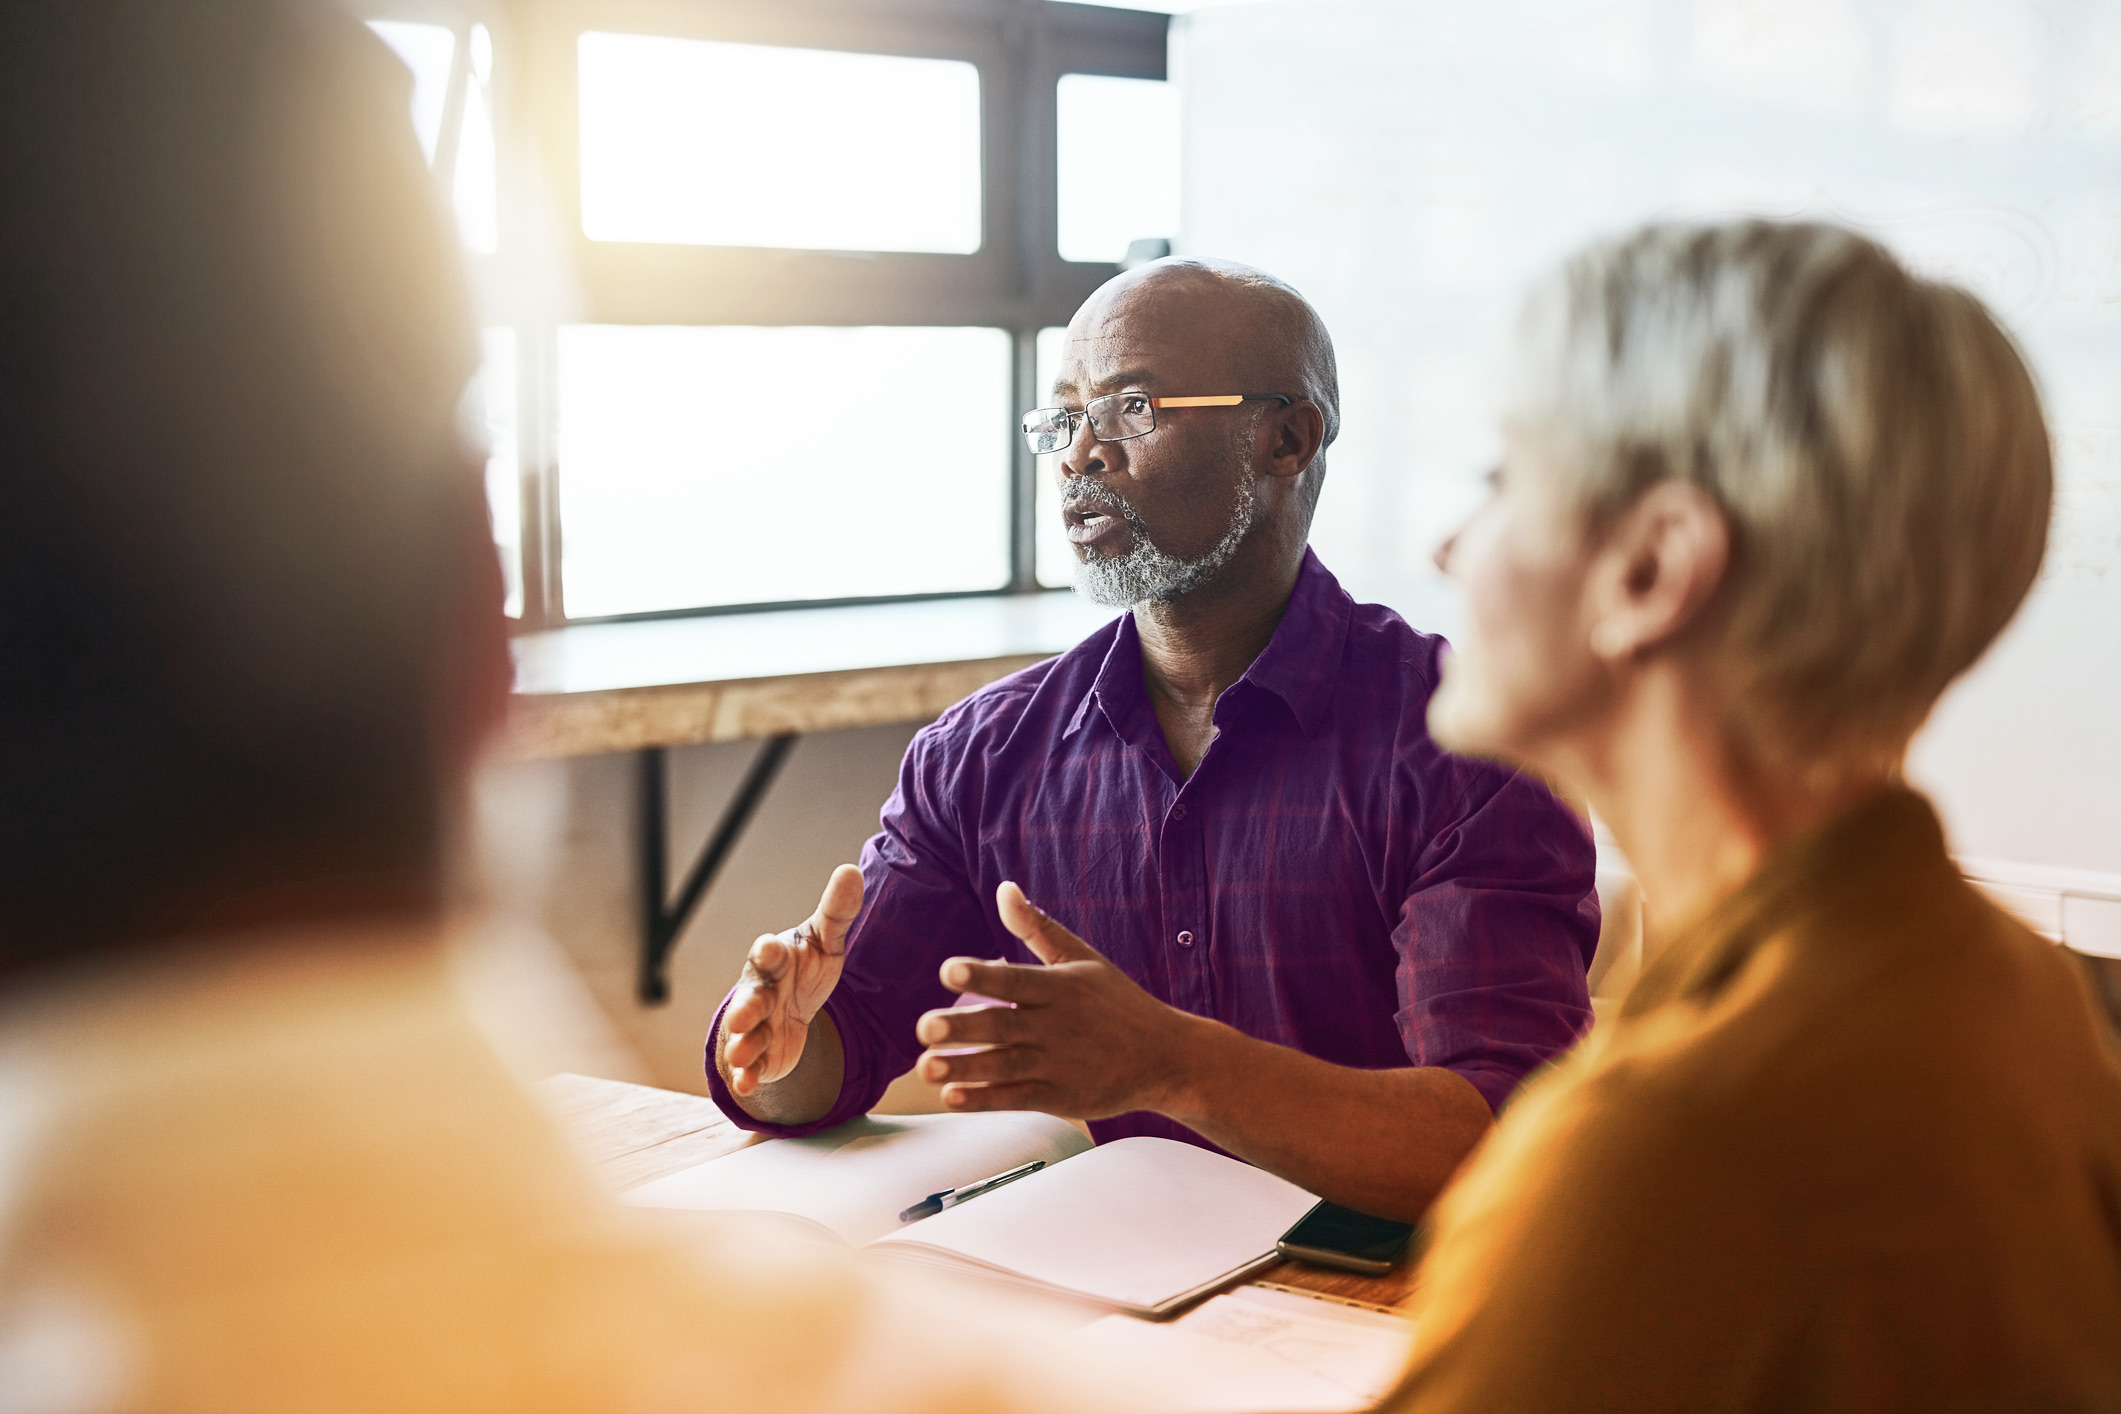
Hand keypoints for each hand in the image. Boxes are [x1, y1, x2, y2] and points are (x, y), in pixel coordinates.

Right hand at [721, 864, 861, 1096]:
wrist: (792, 1008)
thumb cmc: (805, 968)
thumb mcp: (825, 942)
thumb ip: (837, 911)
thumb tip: (851, 870)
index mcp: (776, 960)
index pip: (770, 953)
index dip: (769, 951)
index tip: (770, 946)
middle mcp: (760, 992)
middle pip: (750, 997)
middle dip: (746, 1005)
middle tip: (746, 1013)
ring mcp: (757, 1025)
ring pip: (747, 1034)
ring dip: (743, 1044)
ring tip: (742, 1053)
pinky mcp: (760, 1055)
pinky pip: (752, 1066)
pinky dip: (748, 1075)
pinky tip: (748, 1084)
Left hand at [913, 881, 1198, 1120]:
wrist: (1167, 1058)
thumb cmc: (1119, 1003)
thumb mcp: (1082, 959)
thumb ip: (1038, 928)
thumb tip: (1004, 888)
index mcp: (1060, 988)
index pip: (1015, 981)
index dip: (982, 975)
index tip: (949, 970)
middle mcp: (1056, 1026)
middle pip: (1002, 1026)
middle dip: (962, 1027)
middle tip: (924, 1027)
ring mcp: (1058, 1064)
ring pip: (1003, 1066)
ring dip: (964, 1068)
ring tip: (926, 1067)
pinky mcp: (1060, 1097)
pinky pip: (1016, 1099)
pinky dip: (985, 1100)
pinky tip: (952, 1097)